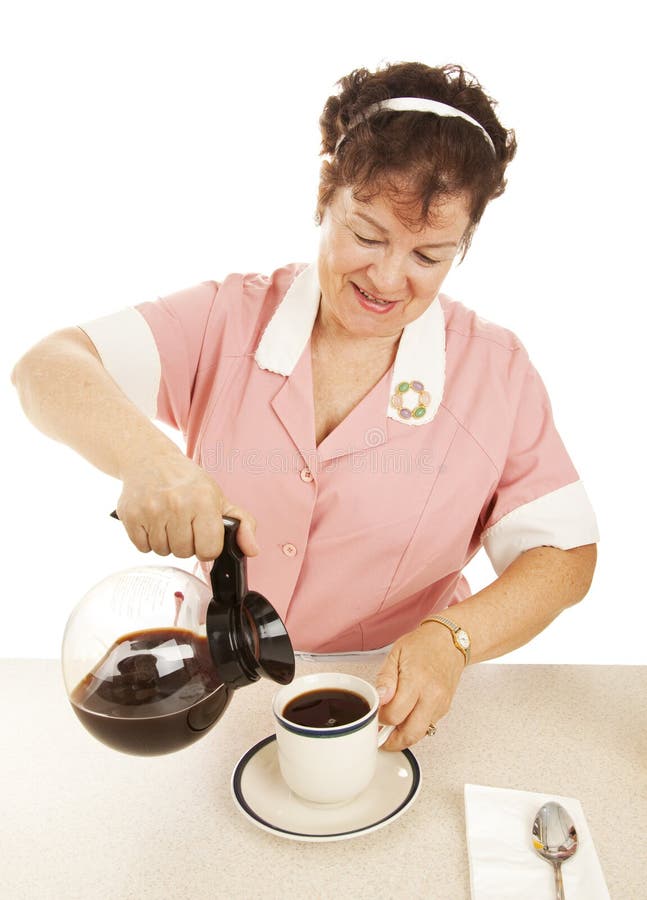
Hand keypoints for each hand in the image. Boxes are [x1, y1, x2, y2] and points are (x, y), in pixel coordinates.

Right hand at [116, 451, 257, 560]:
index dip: (207, 546)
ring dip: (167, 542)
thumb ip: (243, 524)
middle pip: (184, 553)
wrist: (150, 460)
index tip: (202, 534)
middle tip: (183, 522)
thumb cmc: (188, 483)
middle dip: (186, 543)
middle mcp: (177, 504)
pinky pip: (143, 548)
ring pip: (164, 551)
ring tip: (167, 520)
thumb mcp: (219, 498)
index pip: (209, 550)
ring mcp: (151, 510)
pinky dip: (148, 540)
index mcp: (203, 500)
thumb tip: (253, 550)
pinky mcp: (130, 515)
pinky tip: (153, 521)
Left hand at [375, 622, 465, 749]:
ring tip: (391, 726)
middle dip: (392, 740)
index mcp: (416, 681)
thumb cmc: (422, 645)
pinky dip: (414, 727)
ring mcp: (441, 704)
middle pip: (411, 733)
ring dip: (403, 736)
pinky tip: (406, 717)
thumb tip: (380, 699)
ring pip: (420, 734)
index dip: (381, 718)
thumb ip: (386, 678)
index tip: (376, 713)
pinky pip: (428, 726)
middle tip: (380, 735)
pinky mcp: (445, 709)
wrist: (449, 642)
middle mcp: (432, 696)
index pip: (395, 714)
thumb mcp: (396, 654)